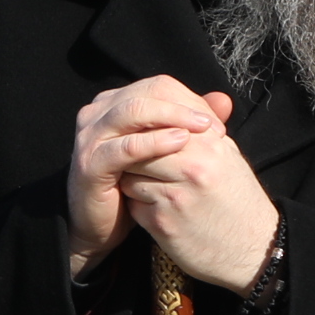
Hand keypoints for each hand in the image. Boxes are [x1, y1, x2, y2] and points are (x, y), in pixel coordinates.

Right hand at [69, 78, 224, 270]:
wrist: (101, 228)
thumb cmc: (135, 187)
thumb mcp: (165, 152)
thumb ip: (190, 124)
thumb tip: (224, 100)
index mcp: (113, 105)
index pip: (157, 86)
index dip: (189, 99)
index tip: (217, 122)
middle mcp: (96, 114)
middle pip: (145, 93)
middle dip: (183, 105)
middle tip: (212, 124)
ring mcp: (90, 138)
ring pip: (133, 111)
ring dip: (171, 117)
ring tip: (201, 129)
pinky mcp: (90, 164)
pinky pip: (125, 146)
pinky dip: (154, 142)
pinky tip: (179, 144)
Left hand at [108, 85, 275, 289]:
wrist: (255, 251)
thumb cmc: (238, 200)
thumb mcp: (227, 157)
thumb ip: (199, 129)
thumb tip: (170, 101)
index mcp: (209, 145)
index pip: (158, 122)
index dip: (145, 130)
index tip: (140, 137)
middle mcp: (193, 167)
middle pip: (138, 146)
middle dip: (132, 154)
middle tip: (135, 162)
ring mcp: (176, 196)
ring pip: (129, 174)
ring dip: (131, 179)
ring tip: (149, 186)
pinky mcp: (163, 223)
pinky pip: (132, 203)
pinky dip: (136, 205)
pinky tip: (154, 209)